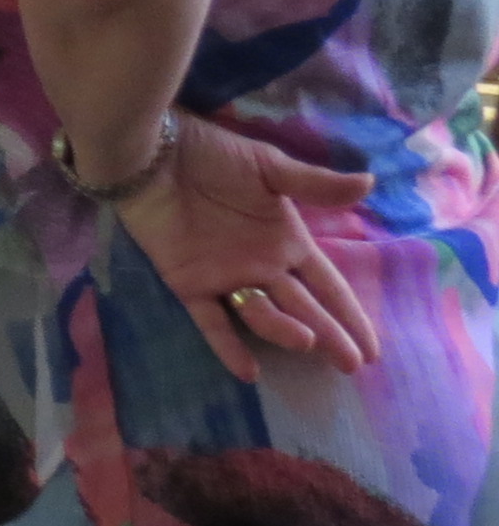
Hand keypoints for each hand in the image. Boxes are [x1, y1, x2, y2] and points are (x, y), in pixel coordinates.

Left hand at [106, 115, 380, 381]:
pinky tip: (249, 372)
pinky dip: (228, 346)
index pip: (328, 286)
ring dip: (285, 331)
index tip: (373, 350)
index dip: (350, 315)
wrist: (153, 153)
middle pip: (303, 309)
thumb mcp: (270, 167)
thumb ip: (315, 184)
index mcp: (286, 242)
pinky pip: (211, 321)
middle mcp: (261, 267)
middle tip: (353, 365)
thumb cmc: (213, 155)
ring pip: (263, 315)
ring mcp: (226, 278)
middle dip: (330, 337)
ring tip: (307, 341)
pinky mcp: (188, 283)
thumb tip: (369, 183)